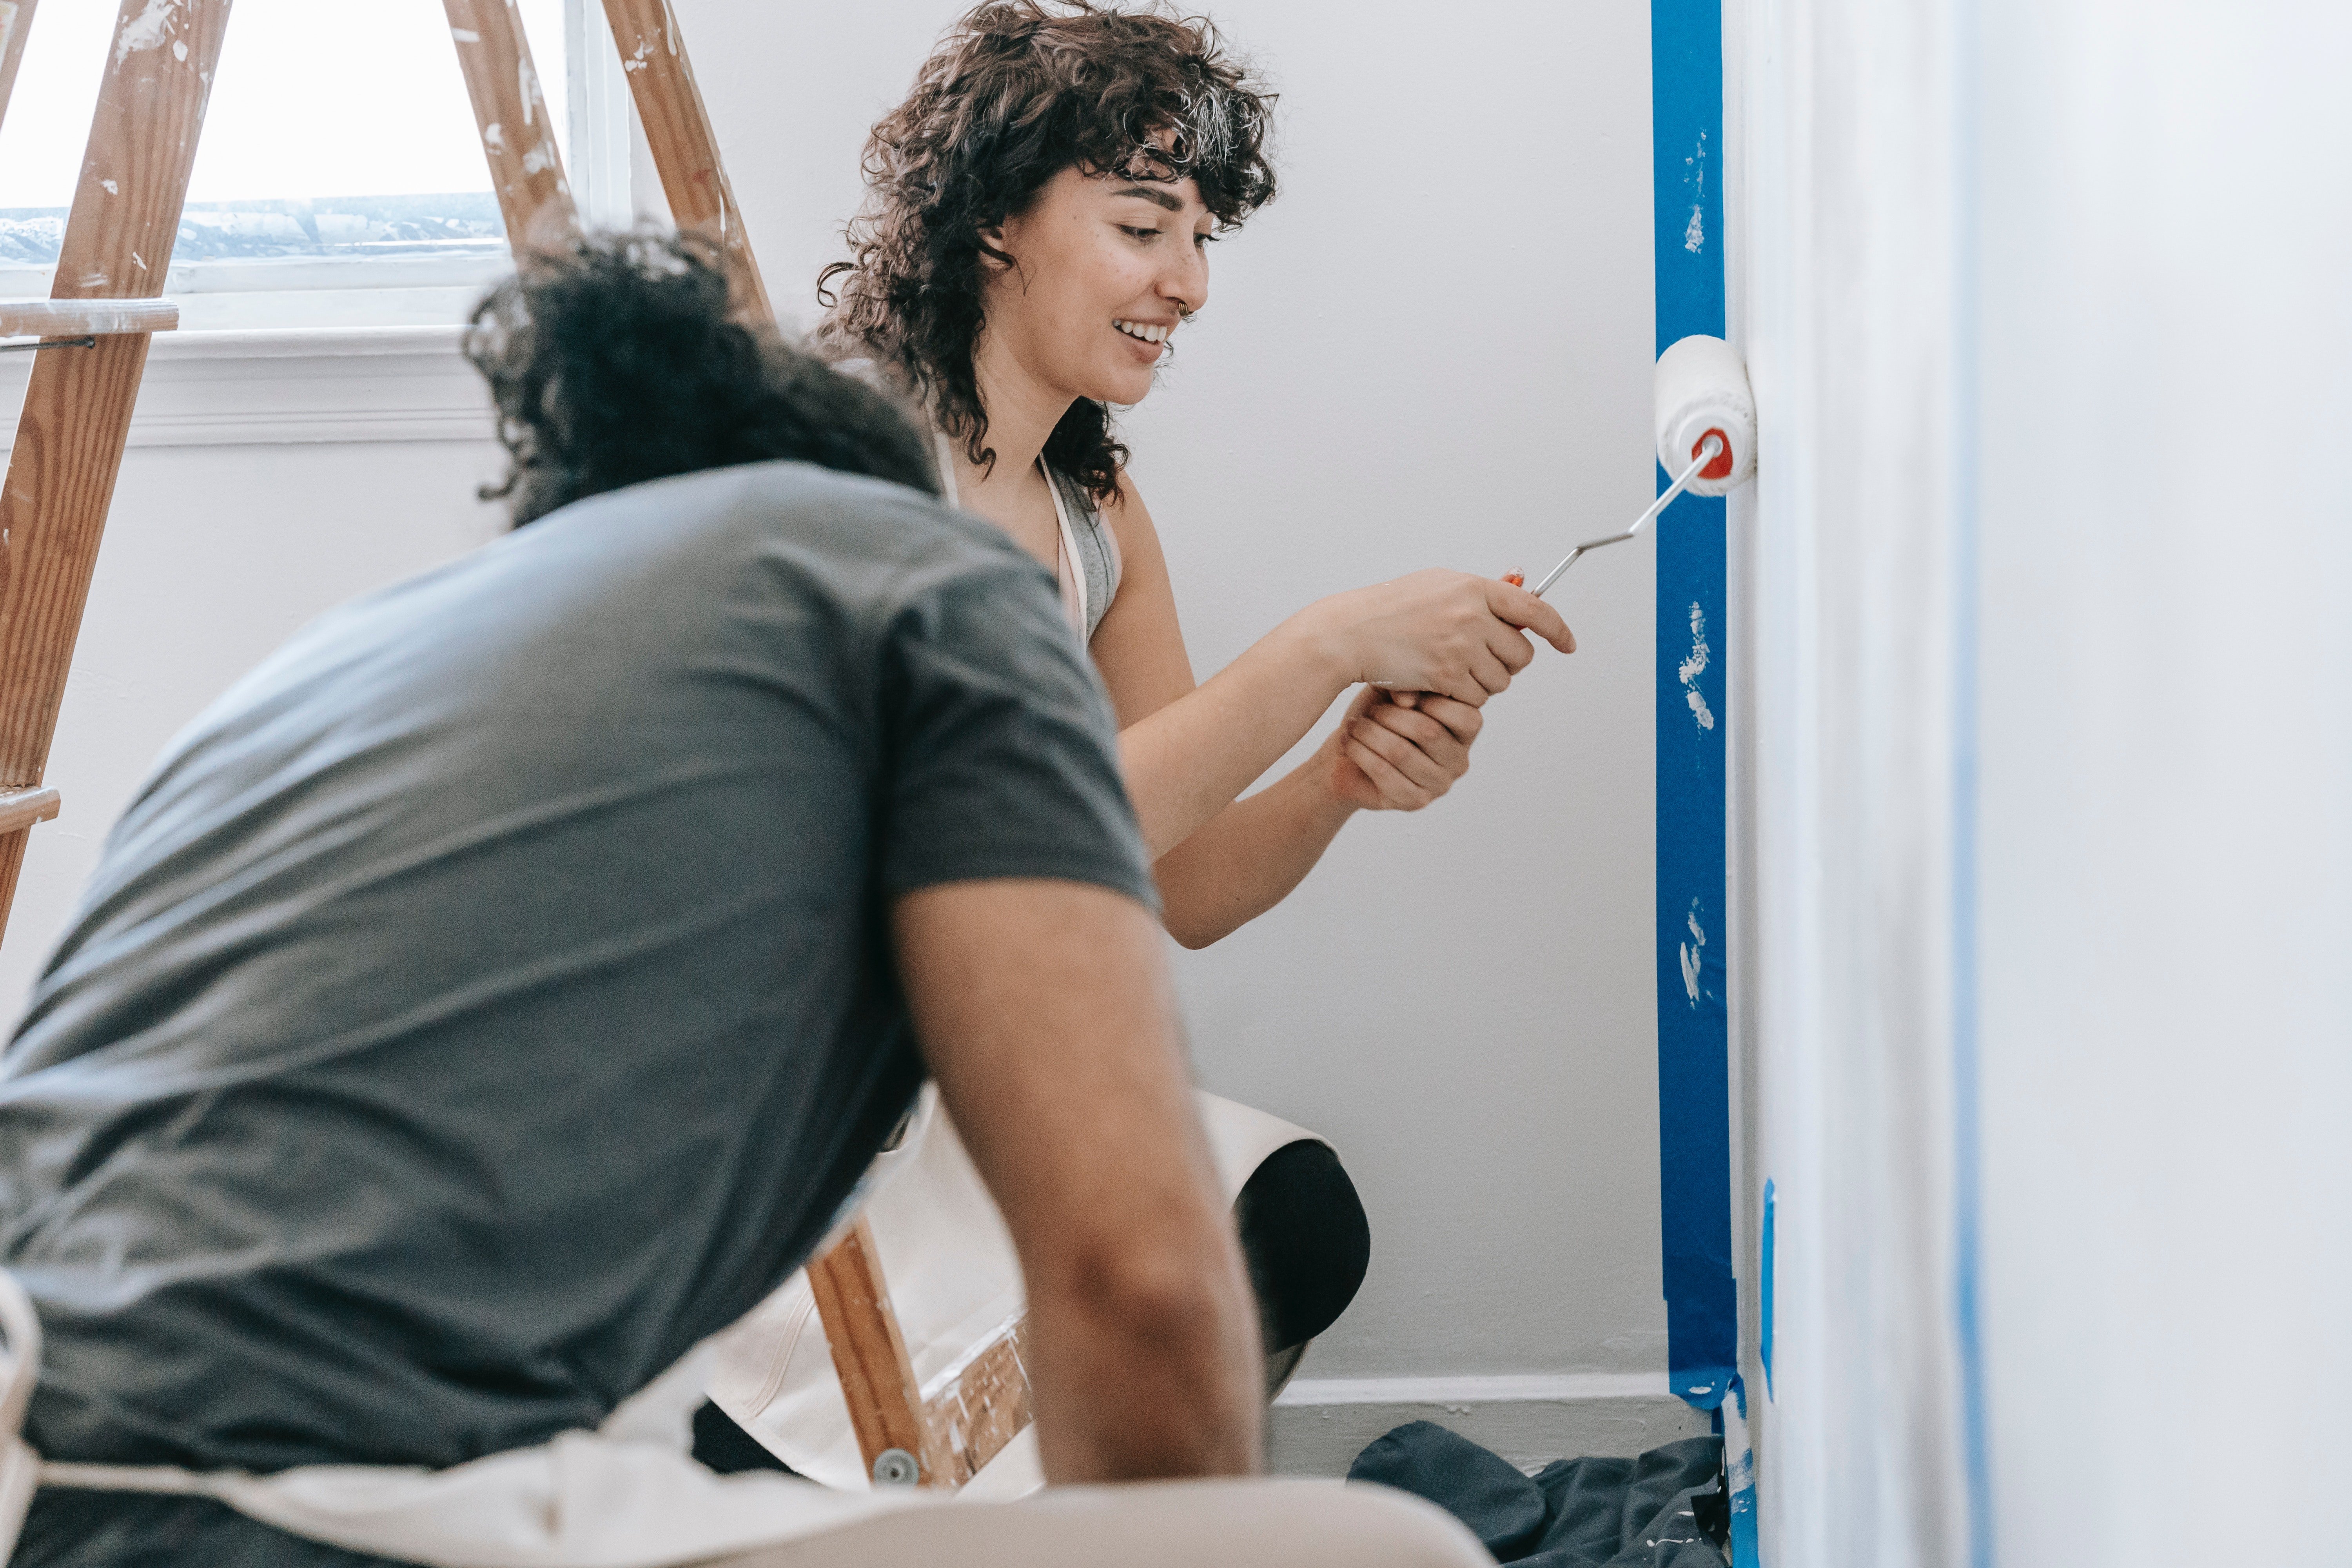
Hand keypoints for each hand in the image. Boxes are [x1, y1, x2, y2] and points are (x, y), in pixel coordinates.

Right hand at [1304, 570, 1575, 707]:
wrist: (1350, 633)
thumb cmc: (1390, 609)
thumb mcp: (1438, 586)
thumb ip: (1479, 593)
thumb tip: (1522, 589)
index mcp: (1474, 588)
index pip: (1534, 609)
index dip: (1557, 629)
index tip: (1567, 644)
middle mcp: (1472, 614)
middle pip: (1521, 653)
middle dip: (1508, 664)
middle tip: (1483, 663)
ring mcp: (1461, 645)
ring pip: (1500, 680)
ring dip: (1483, 683)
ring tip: (1453, 671)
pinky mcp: (1446, 675)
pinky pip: (1475, 697)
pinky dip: (1461, 697)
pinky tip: (1438, 684)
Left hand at [1323, 685, 1484, 811]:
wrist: (1348, 756)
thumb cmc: (1378, 717)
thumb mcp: (1392, 692)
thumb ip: (1407, 686)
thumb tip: (1408, 700)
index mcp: (1465, 732)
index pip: (1467, 717)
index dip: (1431, 699)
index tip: (1399, 693)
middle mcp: (1459, 761)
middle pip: (1429, 732)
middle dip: (1392, 716)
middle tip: (1371, 711)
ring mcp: (1439, 785)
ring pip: (1402, 752)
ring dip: (1371, 734)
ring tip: (1355, 725)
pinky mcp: (1414, 802)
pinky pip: (1384, 773)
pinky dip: (1361, 752)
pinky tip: (1349, 741)